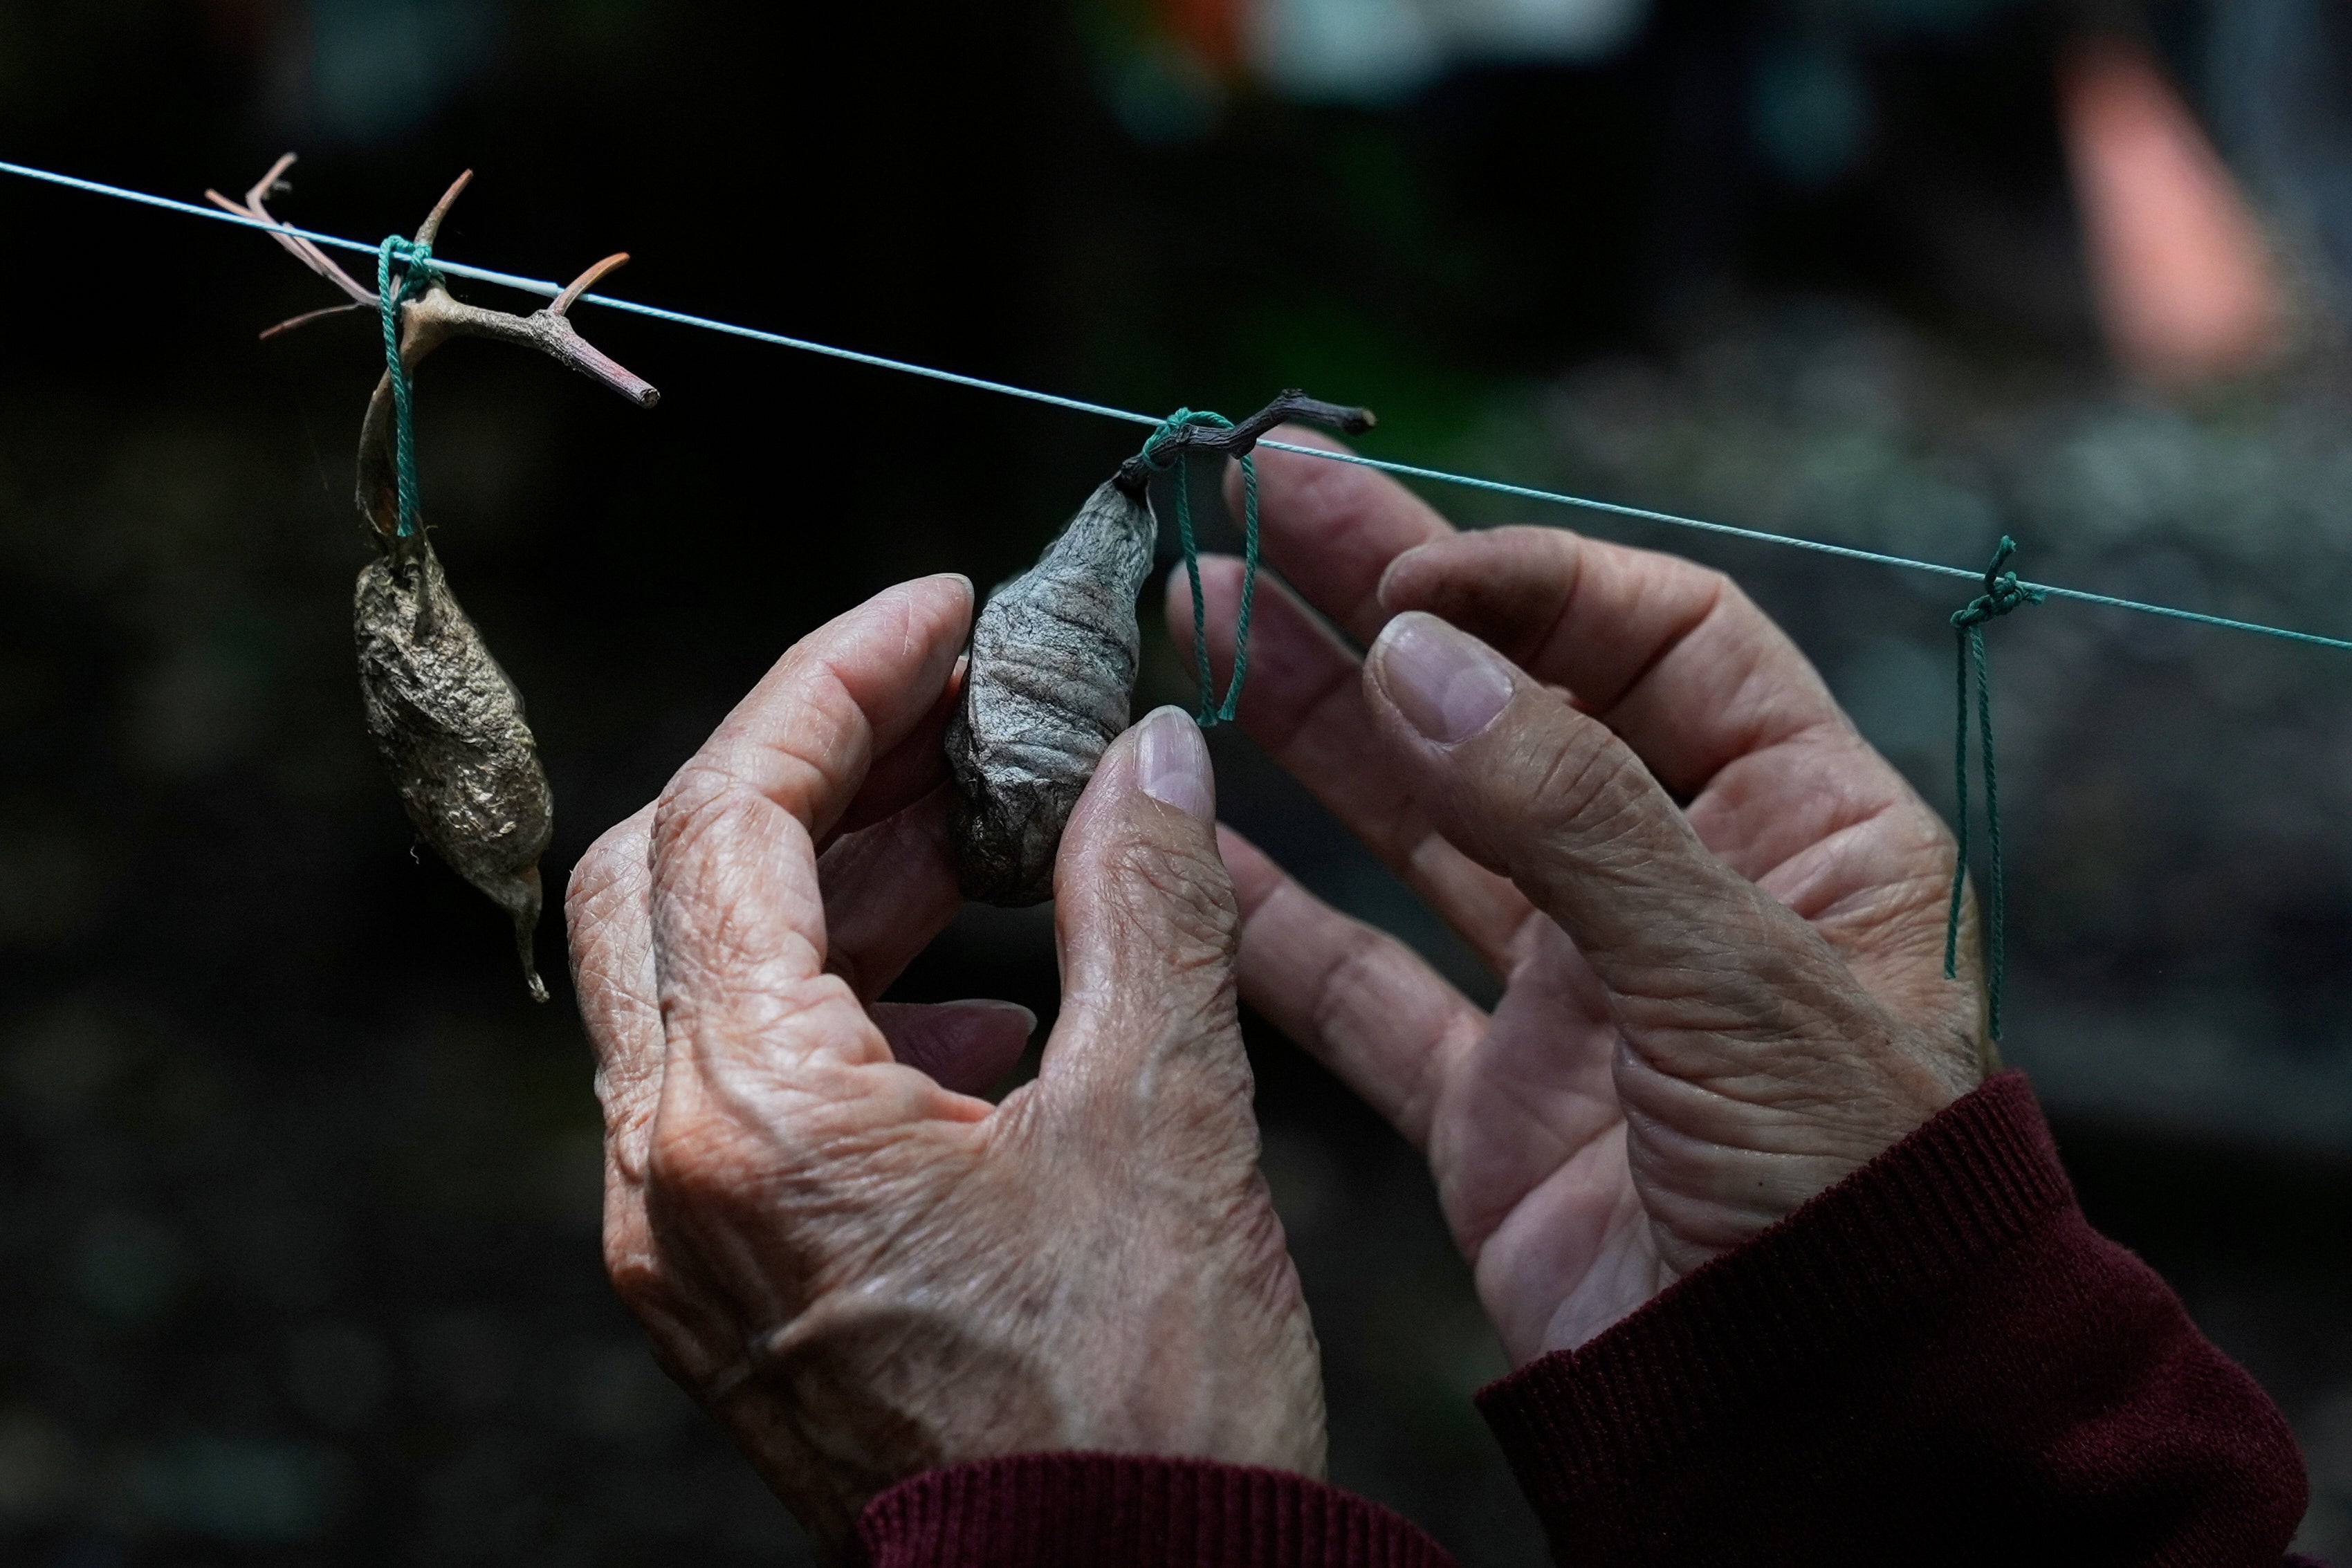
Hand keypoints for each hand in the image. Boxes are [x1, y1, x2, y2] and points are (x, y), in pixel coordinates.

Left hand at [567, 575, 1322, 1549]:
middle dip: (809, 768)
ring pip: (696, 984)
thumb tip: (1150, 751)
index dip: (836, 679)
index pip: (726, 813)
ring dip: (826, 882)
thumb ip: (1145, 904)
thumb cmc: (1141, 1421)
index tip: (943, 613)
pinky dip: (839, 1007)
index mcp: (748, 1121)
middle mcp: (665, 1180)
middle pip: (666, 881)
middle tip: (954, 711)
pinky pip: (738, 1094)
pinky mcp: (729, 1293)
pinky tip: (978, 1014)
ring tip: (981, 833)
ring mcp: (680, 1246)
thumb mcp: (1167, 1125)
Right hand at [1175, 438, 1989, 1362]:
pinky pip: (1364, 984)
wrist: (1818, 1422)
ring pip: (1422, 824)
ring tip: (1194, 615)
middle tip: (1250, 501)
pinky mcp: (1495, 1098)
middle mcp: (1683, 886)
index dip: (1524, 581)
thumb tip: (1420, 652)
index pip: (1655, 637)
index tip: (1397, 567)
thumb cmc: (1847, 1196)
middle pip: (1514, 699)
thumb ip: (1572, 811)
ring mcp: (1579, 991)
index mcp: (1804, 824)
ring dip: (1312, 723)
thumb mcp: (1735, 976)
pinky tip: (1187, 838)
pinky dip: (1274, 917)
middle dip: (1383, 597)